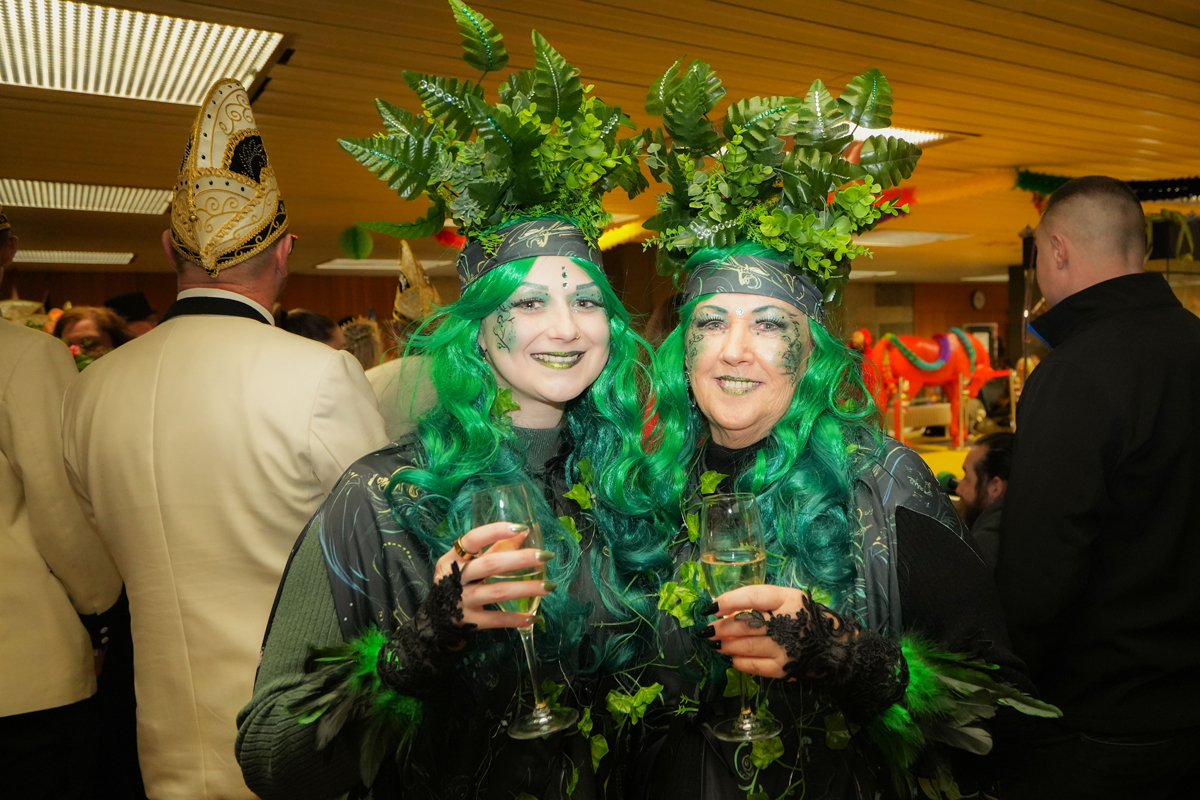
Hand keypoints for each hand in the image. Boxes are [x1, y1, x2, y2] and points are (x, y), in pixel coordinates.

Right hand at [433, 521, 554, 629]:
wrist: (435, 625)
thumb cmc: (454, 587)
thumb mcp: (465, 566)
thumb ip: (492, 549)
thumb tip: (523, 532)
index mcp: (452, 559)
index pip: (472, 539)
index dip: (496, 531)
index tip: (522, 528)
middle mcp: (454, 579)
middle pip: (490, 564)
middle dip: (520, 559)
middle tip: (545, 556)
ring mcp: (460, 602)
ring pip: (497, 592)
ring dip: (525, 588)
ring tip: (548, 586)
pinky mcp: (469, 623)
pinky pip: (496, 620)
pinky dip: (516, 618)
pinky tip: (534, 616)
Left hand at [703, 585, 811, 678]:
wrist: (833, 647)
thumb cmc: (803, 618)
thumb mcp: (787, 601)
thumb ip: (761, 604)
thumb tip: (726, 612)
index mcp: (788, 599)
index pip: (754, 596)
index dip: (730, 600)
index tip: (712, 607)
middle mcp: (787, 622)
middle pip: (746, 623)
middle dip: (722, 627)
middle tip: (708, 630)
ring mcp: (786, 647)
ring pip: (747, 645)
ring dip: (727, 645)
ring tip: (716, 643)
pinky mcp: (784, 668)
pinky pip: (754, 666)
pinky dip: (738, 662)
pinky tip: (731, 657)